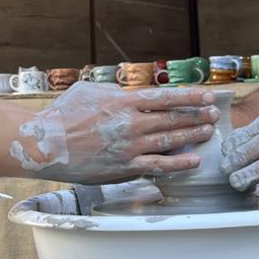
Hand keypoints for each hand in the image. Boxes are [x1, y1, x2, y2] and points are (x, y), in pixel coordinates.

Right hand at [11, 82, 217, 183]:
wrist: (44, 145)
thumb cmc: (62, 115)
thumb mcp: (89, 90)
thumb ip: (115, 90)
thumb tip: (133, 91)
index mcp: (123, 101)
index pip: (166, 98)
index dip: (190, 97)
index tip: (207, 96)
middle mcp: (131, 123)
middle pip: (173, 118)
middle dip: (197, 115)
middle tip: (214, 114)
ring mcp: (129, 147)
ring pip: (170, 140)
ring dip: (193, 135)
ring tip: (209, 132)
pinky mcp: (124, 168)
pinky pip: (159, 166)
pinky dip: (179, 163)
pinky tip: (194, 160)